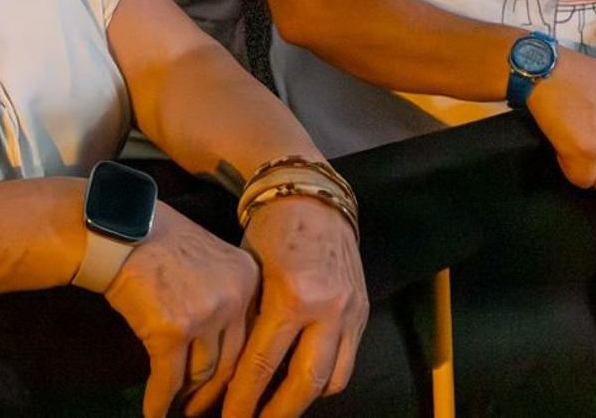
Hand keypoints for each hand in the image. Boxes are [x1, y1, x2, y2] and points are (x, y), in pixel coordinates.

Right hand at [103, 202, 258, 417]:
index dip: (239, 369)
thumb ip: (228, 292)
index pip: (252, 336)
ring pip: (201, 373)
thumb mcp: (211, 255)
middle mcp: (233, 297)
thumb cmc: (159, 239)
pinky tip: (153, 414)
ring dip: (188, 395)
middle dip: (215, 392)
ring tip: (179, 408)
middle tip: (202, 408)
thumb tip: (227, 342)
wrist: (118, 228)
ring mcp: (204, 315)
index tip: (230, 389)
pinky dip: (159, 401)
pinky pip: (168, 380)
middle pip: (231, 361)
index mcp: (248, 277)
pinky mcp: (171, 331)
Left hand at [223, 197, 366, 417]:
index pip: (264, 363)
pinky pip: (347, 361)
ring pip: (332, 379)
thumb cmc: (270, 231)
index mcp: (290, 296)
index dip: (245, 398)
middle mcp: (327, 308)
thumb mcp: (249, 273)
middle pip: (304, 383)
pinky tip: (303, 384)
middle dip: (278, 413)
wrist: (314, 199)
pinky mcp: (363, 312)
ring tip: (278, 411)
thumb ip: (248, 319)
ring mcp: (350, 312)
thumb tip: (232, 370)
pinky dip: (326, 379)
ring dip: (304, 401)